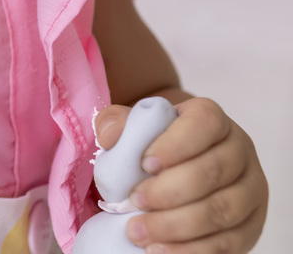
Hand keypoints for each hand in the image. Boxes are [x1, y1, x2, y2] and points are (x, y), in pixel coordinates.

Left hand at [94, 97, 267, 252]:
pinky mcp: (251, 224)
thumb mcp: (135, 127)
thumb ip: (117, 123)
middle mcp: (239, 151)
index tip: (144, 164)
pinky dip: (192, 250)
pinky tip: (160, 250)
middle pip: (213, 171)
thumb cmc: (155, 145)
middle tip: (133, 202)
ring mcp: (250, 190)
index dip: (175, 144)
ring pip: (223, 210)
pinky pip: (229, 242)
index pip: (204, 123)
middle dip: (169, 192)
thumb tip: (109, 136)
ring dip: (177, 226)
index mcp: (212, 120)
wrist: (178, 170)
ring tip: (138, 232)